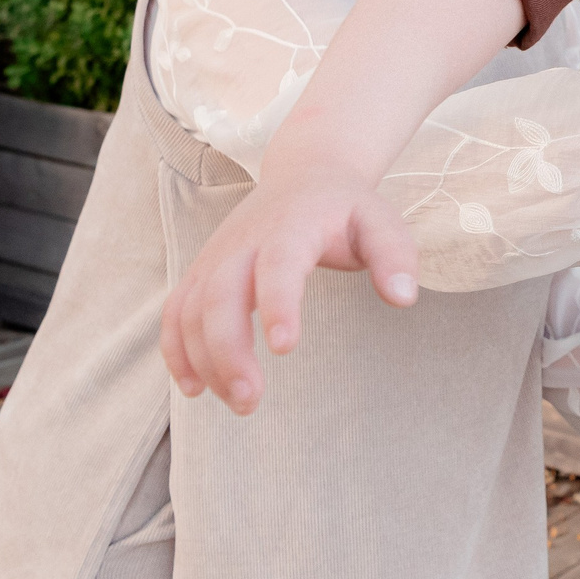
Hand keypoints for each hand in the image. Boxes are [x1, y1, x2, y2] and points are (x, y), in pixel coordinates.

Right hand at [159, 172, 420, 415]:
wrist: (305, 176)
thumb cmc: (347, 209)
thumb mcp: (381, 222)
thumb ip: (395, 256)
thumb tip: (404, 298)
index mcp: (292, 226)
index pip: (278, 264)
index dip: (278, 304)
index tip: (286, 349)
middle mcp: (245, 241)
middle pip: (220, 295)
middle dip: (228, 351)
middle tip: (250, 401)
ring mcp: (217, 256)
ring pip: (192, 310)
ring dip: (206, 361)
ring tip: (240, 403)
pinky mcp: (201, 271)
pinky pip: (175, 312)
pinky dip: (176, 351)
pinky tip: (195, 388)